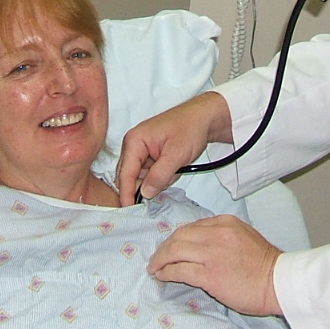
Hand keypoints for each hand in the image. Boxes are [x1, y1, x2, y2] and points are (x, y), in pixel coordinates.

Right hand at [117, 93, 232, 204]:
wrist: (204, 118)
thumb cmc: (190, 129)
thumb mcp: (177, 155)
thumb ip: (159, 176)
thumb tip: (144, 194)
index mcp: (134, 141)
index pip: (125, 173)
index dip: (126, 193)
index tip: (129, 210)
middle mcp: (133, 146)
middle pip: (130, 176)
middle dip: (146, 185)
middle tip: (166, 182)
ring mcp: (141, 151)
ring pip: (141, 177)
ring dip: (157, 180)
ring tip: (176, 168)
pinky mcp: (150, 156)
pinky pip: (150, 174)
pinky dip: (162, 176)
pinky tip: (175, 167)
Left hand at [147, 215, 282, 315]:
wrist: (280, 283)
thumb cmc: (266, 265)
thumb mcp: (245, 237)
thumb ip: (223, 237)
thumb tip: (200, 246)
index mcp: (225, 223)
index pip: (191, 227)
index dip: (176, 238)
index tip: (170, 248)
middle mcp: (217, 234)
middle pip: (179, 236)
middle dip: (164, 248)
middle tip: (156, 259)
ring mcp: (212, 254)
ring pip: (175, 251)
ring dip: (161, 260)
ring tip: (155, 269)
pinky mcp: (210, 275)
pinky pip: (179, 270)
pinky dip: (167, 273)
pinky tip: (162, 277)